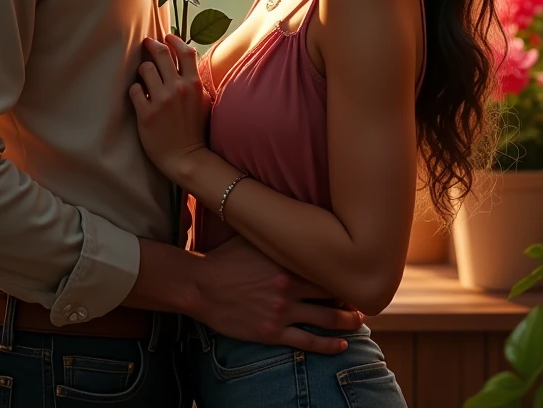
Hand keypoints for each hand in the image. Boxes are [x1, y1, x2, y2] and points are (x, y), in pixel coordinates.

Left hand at [130, 34, 210, 181]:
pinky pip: (134, 90)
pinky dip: (136, 91)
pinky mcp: (146, 113)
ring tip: (145, 78)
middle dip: (152, 45)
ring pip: (145, 69)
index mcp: (194, 84)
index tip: (166, 37)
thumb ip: (196, 80)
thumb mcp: (204, 101)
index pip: (184, 51)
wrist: (186, 158)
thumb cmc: (196, 129)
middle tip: (147, 43)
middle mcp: (178, 88)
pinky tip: (140, 96)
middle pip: (161, 54)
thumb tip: (189, 59)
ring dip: (143, 71)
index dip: (174, 40)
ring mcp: (161, 101)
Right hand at [198, 237, 362, 353]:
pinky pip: (307, 342)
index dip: (344, 270)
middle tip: (363, 297)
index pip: (326, 266)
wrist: (201, 285)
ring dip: (348, 321)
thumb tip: (294, 219)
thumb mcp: (253, 239)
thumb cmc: (225, 258)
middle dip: (351, 296)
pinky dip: (328, 345)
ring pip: (326, 319)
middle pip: (332, 293)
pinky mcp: (272, 332)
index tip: (355, 271)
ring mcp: (282, 311)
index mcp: (287, 261)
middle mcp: (289, 286)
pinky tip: (342, 346)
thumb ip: (276, 234)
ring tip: (358, 321)